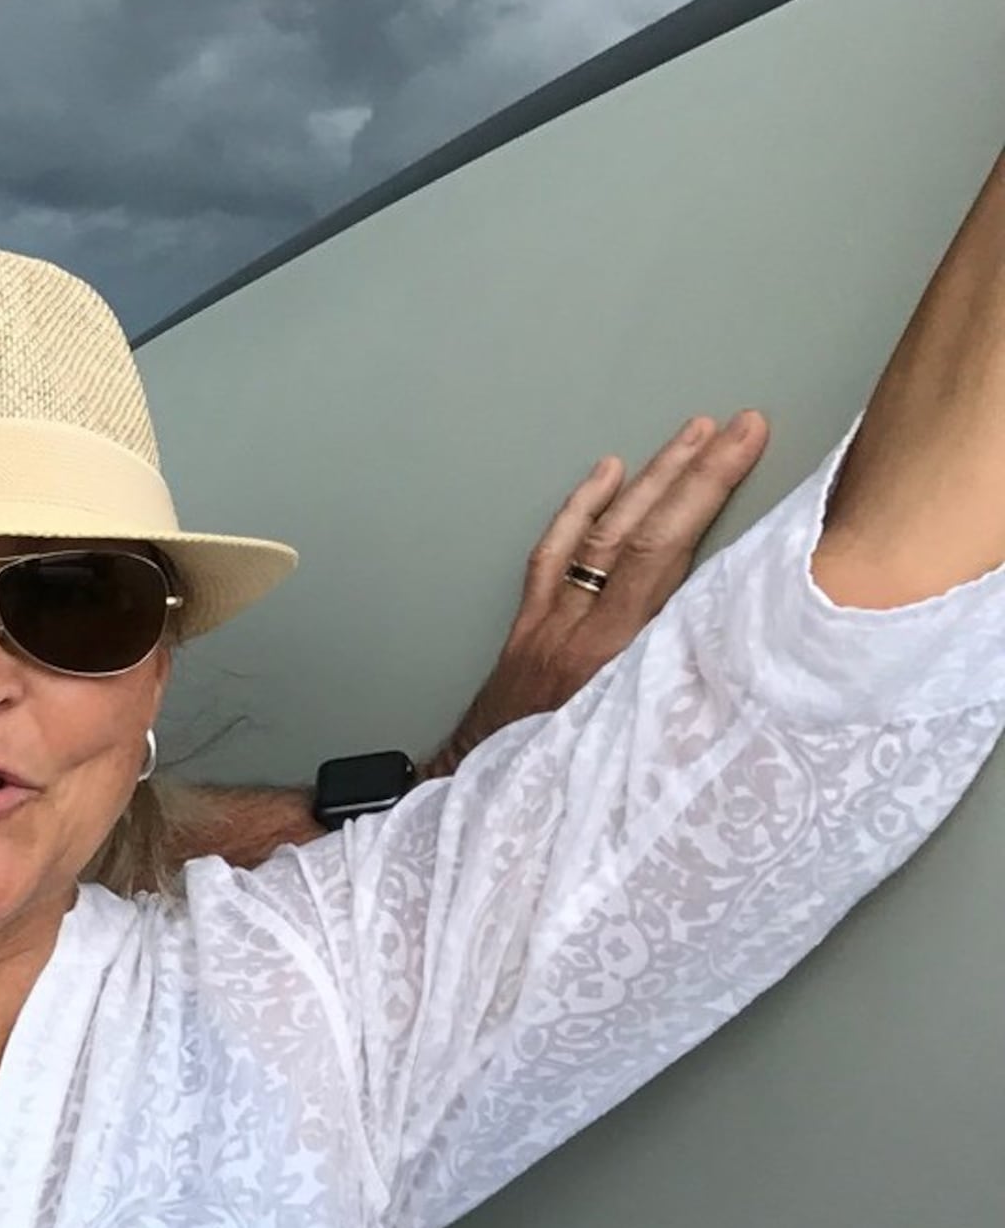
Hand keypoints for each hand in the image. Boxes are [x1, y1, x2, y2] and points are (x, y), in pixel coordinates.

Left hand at [421, 411, 772, 777]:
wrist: (478, 801)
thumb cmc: (567, 790)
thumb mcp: (645, 754)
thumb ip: (690, 702)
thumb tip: (751, 656)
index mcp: (615, 658)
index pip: (666, 553)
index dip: (706, 491)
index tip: (744, 444)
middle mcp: (578, 630)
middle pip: (638, 533)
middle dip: (691, 473)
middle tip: (735, 426)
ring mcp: (547, 624)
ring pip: (598, 535)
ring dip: (648, 482)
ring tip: (690, 436)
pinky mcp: (528, 627)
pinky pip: (553, 555)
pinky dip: (581, 510)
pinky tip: (607, 475)